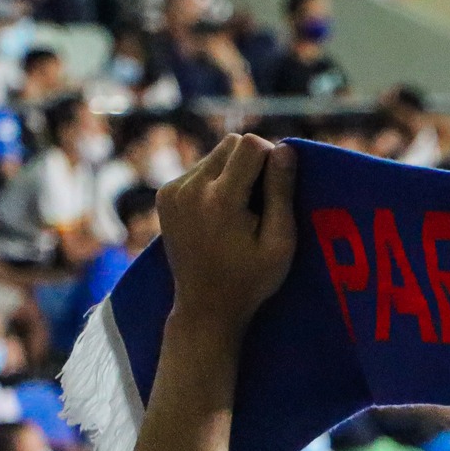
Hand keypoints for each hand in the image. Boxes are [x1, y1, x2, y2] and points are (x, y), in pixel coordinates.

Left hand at [157, 134, 296, 338]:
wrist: (205, 306)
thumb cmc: (251, 280)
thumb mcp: (279, 243)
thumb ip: (281, 194)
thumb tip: (285, 148)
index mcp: (220, 199)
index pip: (251, 145)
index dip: (271, 160)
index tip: (275, 191)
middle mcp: (190, 187)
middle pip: (231, 144)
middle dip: (251, 164)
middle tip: (259, 202)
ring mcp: (172, 190)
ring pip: (214, 155)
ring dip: (232, 172)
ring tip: (238, 212)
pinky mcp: (164, 195)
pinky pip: (198, 170)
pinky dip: (214, 182)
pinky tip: (219, 214)